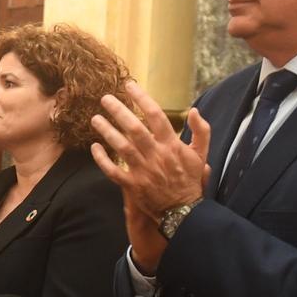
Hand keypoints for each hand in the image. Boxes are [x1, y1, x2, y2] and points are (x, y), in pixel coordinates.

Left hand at [88, 80, 210, 218]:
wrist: (183, 211)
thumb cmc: (190, 180)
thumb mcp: (201, 154)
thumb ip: (202, 131)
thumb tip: (194, 110)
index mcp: (171, 145)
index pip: (155, 115)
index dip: (141, 98)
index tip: (129, 86)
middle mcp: (155, 155)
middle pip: (134, 128)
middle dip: (118, 111)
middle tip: (105, 98)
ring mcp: (142, 170)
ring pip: (121, 147)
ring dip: (107, 131)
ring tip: (95, 119)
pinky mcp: (132, 185)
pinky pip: (113, 171)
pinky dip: (102, 159)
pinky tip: (95, 147)